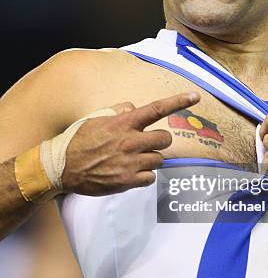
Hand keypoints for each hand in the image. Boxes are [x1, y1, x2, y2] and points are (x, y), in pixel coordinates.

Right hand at [62, 92, 199, 194]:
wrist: (62, 167)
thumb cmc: (78, 140)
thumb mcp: (97, 117)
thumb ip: (119, 110)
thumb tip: (133, 107)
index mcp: (123, 123)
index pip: (156, 109)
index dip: (178, 102)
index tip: (195, 96)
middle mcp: (130, 141)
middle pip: (165, 139)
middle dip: (160, 141)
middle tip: (148, 143)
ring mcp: (130, 162)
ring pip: (159, 159)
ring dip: (151, 159)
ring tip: (133, 159)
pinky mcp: (127, 181)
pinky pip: (151, 177)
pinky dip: (145, 175)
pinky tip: (130, 172)